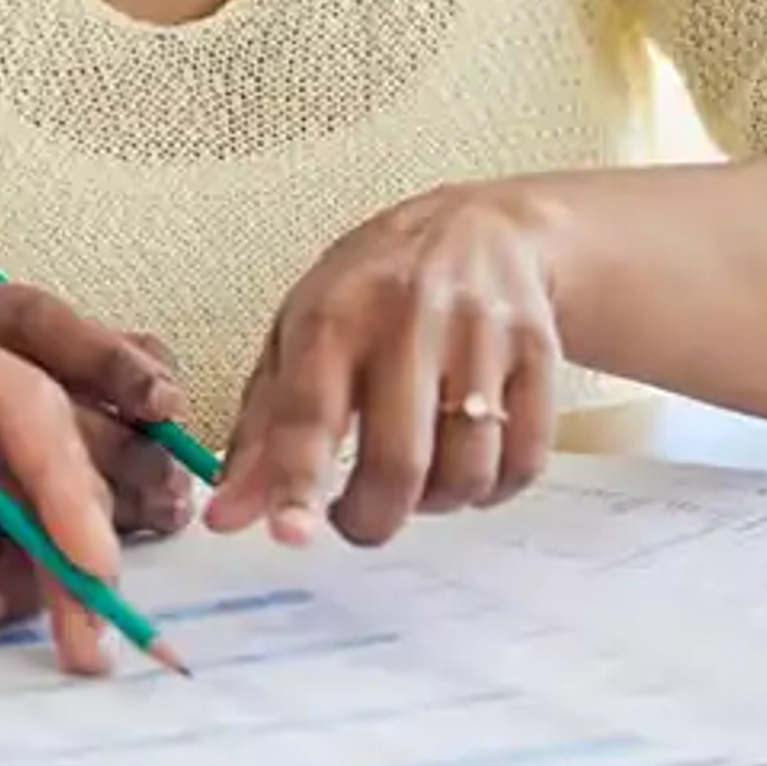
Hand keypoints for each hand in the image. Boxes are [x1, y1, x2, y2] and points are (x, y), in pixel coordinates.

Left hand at [210, 181, 563, 549]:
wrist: (480, 229)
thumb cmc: (371, 292)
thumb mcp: (298, 338)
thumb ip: (261, 431)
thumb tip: (226, 516)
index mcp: (336, 312)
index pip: (311, 411)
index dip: (298, 481)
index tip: (291, 536)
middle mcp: (411, 318)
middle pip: (399, 460)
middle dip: (372, 518)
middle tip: (357, 519)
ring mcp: (482, 335)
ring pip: (466, 472)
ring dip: (434, 505)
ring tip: (414, 481)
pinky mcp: (540, 354)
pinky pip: (523, 462)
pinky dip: (491, 490)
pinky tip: (466, 466)